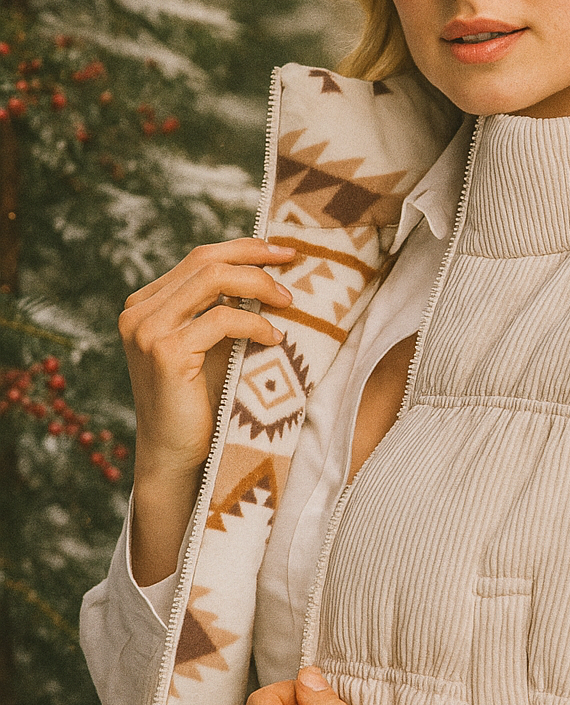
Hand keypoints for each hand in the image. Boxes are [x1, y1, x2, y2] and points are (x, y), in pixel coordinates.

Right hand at [119, 238, 294, 583]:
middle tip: (296, 263)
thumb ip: (223, 309)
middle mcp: (138, 311)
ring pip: (213, 281)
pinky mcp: (165, 353)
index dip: (245, 247)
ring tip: (289, 302)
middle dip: (257, 257)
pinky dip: (255, 324)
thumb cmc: (201, 404)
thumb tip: (271, 272)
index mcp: (146, 304)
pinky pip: (221, 320)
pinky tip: (275, 338)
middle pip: (206, 260)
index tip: (285, 249)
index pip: (199, 257)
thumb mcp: (211, 346)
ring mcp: (147, 330)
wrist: (177, 457)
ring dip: (259, 285)